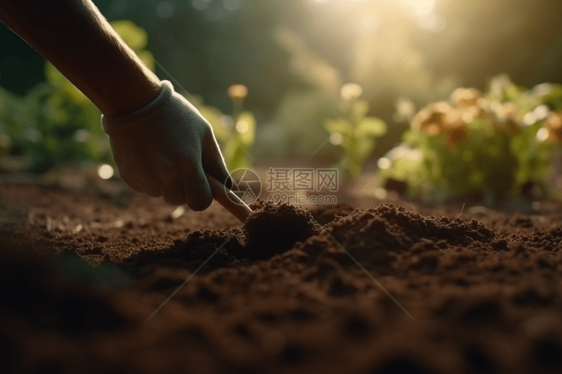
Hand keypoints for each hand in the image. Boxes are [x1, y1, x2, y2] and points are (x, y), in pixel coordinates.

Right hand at [102, 81, 229, 210]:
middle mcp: (166, 174)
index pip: (200, 202)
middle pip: (180, 200)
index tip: (202, 186)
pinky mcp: (128, 175)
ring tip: (163, 155)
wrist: (135, 100)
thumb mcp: (203, 133)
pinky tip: (148, 155)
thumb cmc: (176, 115)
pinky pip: (145, 187)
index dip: (203, 196)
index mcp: (188, 164)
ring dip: (165, 183)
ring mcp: (145, 176)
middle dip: (183, 188)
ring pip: (161, 194)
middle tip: (181, 165)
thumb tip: (227, 187)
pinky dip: (149, 178)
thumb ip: (217, 164)